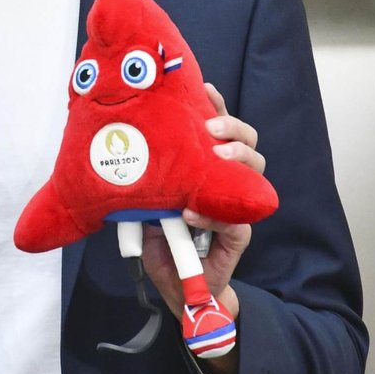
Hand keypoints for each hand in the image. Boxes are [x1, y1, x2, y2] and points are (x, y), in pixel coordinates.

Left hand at [140, 85, 261, 322]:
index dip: (216, 106)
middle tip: (211, 128)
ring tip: (217, 155)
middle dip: (234, 128)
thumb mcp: (144, 201)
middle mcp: (226, 181)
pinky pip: (236, 222)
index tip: (205, 87)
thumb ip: (141, 178)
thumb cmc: (161, 238)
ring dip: (237, 159)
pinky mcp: (237, 238)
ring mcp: (235, 208)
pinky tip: (192, 211)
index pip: (219, 129)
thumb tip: (119, 146)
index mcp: (206, 166)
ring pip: (255, 174)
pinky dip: (214, 216)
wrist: (174, 286)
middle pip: (248, 144)